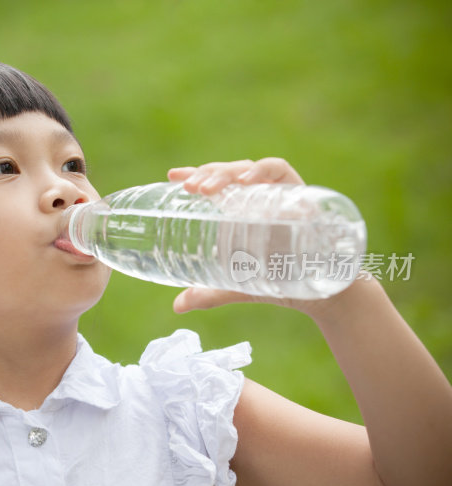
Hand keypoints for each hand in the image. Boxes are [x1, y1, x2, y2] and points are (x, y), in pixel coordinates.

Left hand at [166, 158, 322, 313]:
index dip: (194, 174)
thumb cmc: (280, 281)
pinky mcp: (301, 193)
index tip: (173, 177)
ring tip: (207, 187)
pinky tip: (246, 180)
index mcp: (239, 210)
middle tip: (189, 188)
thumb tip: (177, 306)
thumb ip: (208, 293)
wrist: (324, 293)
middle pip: (228, 173)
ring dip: (226, 173)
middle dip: (207, 174)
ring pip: (249, 169)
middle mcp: (257, 197)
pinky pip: (281, 172)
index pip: (215, 183)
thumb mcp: (237, 286)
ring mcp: (279, 193)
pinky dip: (263, 170)